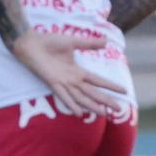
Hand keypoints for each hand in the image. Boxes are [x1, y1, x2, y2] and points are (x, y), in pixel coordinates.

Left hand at [9, 30, 127, 116]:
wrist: (31, 43)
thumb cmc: (49, 42)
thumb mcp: (73, 42)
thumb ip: (89, 43)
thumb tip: (106, 41)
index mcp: (77, 71)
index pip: (98, 81)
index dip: (110, 86)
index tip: (124, 91)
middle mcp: (72, 80)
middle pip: (92, 92)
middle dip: (106, 100)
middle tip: (119, 109)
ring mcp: (62, 82)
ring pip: (81, 97)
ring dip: (92, 105)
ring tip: (104, 113)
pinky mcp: (52, 82)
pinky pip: (63, 95)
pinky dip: (71, 104)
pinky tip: (79, 113)